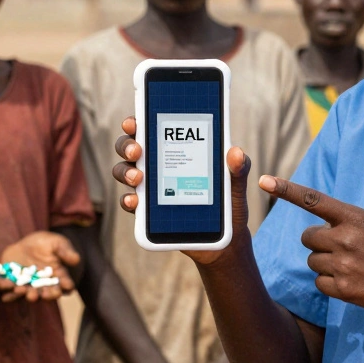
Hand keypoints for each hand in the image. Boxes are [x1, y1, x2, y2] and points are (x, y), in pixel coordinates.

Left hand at [0, 231, 81, 301]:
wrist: (26, 244)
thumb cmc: (46, 243)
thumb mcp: (57, 243)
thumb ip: (65, 251)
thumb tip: (76, 259)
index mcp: (59, 276)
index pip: (64, 283)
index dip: (66, 285)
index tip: (67, 285)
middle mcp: (45, 285)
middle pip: (48, 293)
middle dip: (46, 295)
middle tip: (44, 295)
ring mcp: (31, 287)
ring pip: (30, 294)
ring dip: (27, 295)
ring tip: (25, 293)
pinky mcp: (16, 285)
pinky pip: (13, 291)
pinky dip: (10, 294)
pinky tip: (5, 296)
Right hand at [112, 116, 252, 265]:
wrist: (225, 240)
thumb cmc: (229, 203)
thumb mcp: (236, 184)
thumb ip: (239, 168)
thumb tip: (236, 152)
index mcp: (178, 149)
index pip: (152, 129)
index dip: (137, 123)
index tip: (133, 123)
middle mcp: (159, 165)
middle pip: (130, 148)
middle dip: (127, 145)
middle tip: (137, 151)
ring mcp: (151, 188)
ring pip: (125, 172)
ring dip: (126, 172)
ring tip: (138, 179)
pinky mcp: (148, 212)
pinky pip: (130, 203)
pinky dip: (128, 201)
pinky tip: (135, 202)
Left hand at [259, 175, 363, 317]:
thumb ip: (346, 225)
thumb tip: (317, 232)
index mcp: (356, 217)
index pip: (314, 200)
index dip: (287, 190)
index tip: (265, 180)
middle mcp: (346, 238)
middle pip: (307, 238)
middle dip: (318, 243)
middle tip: (342, 250)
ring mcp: (344, 264)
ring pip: (312, 261)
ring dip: (326, 265)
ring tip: (354, 268)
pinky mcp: (343, 289)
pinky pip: (319, 283)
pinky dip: (331, 284)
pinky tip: (354, 283)